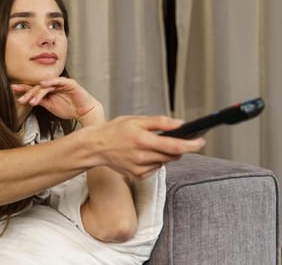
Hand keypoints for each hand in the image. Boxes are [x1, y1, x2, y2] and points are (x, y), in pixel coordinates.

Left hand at [11, 77, 102, 124]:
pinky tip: (43, 84)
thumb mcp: (50, 106)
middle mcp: (54, 84)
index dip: (24, 89)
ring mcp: (61, 83)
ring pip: (46, 85)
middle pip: (38, 86)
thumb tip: (28, 99)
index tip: (13, 90)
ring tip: (32, 100)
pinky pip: (58, 81)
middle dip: (28, 93)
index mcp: (49, 90)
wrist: (84, 112)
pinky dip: (50, 82)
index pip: (35, 88)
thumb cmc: (70, 109)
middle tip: (21, 99)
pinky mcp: (69, 83)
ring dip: (38, 93)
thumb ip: (41, 101)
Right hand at [85, 115, 205, 178]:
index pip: (175, 146)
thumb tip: (180, 124)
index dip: (192, 144)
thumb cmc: (114, 131)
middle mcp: (143, 157)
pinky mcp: (138, 175)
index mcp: (143, 140)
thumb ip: (160, 122)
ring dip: (166, 153)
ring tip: (152, 144)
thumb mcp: (136, 120)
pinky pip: (156, 168)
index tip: (201, 140)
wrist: (96, 147)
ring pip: (165, 161)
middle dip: (180, 147)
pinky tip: (144, 153)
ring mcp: (141, 168)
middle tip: (179, 138)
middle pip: (173, 155)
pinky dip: (156, 160)